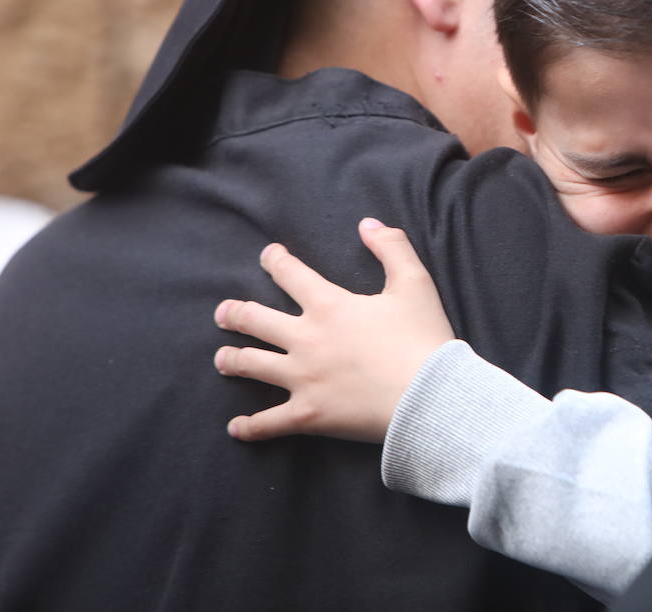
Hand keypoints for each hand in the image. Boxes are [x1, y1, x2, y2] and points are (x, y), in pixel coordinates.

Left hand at [214, 217, 454, 442]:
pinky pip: (269, 421)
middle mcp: (306, 339)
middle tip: (223, 313)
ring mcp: (302, 378)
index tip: (267, 256)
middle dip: (235, 314)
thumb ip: (392, 248)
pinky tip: (236, 427)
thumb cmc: (423, 339)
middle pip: (256, 320)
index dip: (276, 261)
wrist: (429, 395)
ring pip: (253, 365)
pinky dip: (250, 426)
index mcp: (329, 306)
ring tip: (222, 359)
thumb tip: (368, 224)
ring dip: (232, 360)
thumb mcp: (415, 283)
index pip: (291, 275)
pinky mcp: (308, 414)